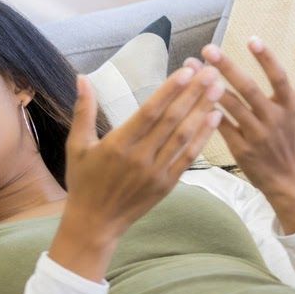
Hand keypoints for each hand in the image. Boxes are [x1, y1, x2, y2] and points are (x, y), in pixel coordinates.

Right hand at [49, 65, 224, 279]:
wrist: (95, 222)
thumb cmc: (83, 181)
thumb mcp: (77, 145)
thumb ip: (84, 111)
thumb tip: (82, 78)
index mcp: (118, 144)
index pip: (150, 112)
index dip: (170, 90)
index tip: (186, 71)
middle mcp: (140, 157)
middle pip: (172, 120)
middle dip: (193, 94)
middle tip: (211, 72)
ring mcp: (156, 172)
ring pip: (184, 136)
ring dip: (202, 111)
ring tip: (217, 89)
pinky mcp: (167, 184)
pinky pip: (188, 157)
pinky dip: (203, 137)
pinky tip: (214, 119)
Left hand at [201, 37, 294, 232]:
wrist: (287, 177)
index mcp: (291, 105)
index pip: (279, 77)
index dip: (266, 59)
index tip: (252, 39)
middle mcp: (275, 119)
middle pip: (249, 89)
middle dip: (228, 67)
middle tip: (209, 49)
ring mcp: (257, 135)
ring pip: (232, 107)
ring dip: (211, 87)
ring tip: (192, 68)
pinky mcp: (241, 149)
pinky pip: (222, 128)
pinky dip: (209, 114)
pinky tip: (191, 98)